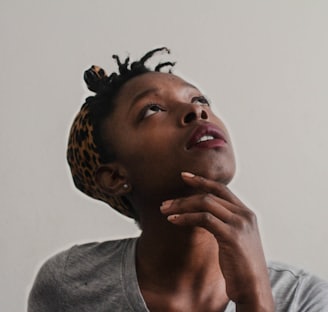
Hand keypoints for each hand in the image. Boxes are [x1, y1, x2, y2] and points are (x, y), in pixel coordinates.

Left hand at [160, 172, 273, 310]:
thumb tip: (202, 215)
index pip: (221, 189)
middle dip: (185, 196)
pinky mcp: (232, 236)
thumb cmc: (240, 266)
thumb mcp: (234, 239)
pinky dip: (186, 217)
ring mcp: (239, 224)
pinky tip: (173, 220)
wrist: (254, 289)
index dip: (202, 180)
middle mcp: (244, 215)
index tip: (184, 176)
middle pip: (210, 194)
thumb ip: (223, 224)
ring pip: (205, 203)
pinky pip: (204, 219)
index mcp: (246, 213)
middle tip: (165, 203)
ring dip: (181, 206)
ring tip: (165, 211)